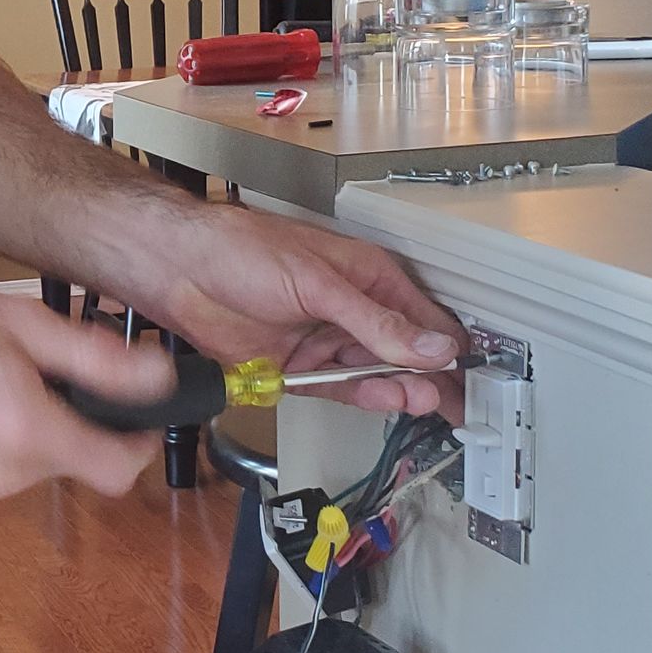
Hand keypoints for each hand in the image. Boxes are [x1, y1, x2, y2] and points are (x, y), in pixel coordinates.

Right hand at [0, 289, 177, 500]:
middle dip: (84, 420)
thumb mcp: (24, 323)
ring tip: (15, 378)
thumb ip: (97, 358)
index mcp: (27, 433)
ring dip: (50, 427)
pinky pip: (19, 465)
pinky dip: (21, 437)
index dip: (141, 443)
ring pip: (51, 463)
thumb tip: (160, 377)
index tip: (141, 413)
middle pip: (83, 462)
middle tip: (58, 370)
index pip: (117, 470)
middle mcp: (8, 474)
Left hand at [150, 206, 465, 416]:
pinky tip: (386, 400)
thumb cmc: (241, 250)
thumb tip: (428, 344)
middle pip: (405, 352)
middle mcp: (351, 309)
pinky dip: (363, 397)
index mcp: (367, 276)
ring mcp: (325, 340)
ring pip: (376, 374)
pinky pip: (340, 389)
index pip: (423, 318)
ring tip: (424, 402)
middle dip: (431, 377)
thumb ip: (374, 321)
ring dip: (400, 389)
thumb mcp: (318, 283)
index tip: (472, 374)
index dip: (449, 347)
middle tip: (458, 402)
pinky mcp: (299, 368)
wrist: (179, 270)